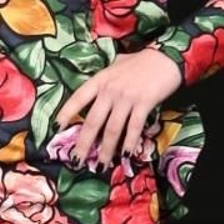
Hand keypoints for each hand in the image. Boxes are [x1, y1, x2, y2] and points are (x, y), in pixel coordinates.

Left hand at [55, 45, 183, 168]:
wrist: (167, 57)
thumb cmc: (142, 61)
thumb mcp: (118, 65)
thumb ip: (106, 78)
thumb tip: (98, 87)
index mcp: (100, 79)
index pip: (78, 98)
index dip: (66, 113)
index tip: (56, 128)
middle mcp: (110, 89)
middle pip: (92, 121)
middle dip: (83, 144)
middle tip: (77, 161)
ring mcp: (126, 97)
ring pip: (112, 129)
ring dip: (106, 150)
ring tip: (100, 166)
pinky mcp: (143, 103)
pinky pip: (133, 127)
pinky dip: (129, 143)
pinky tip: (125, 155)